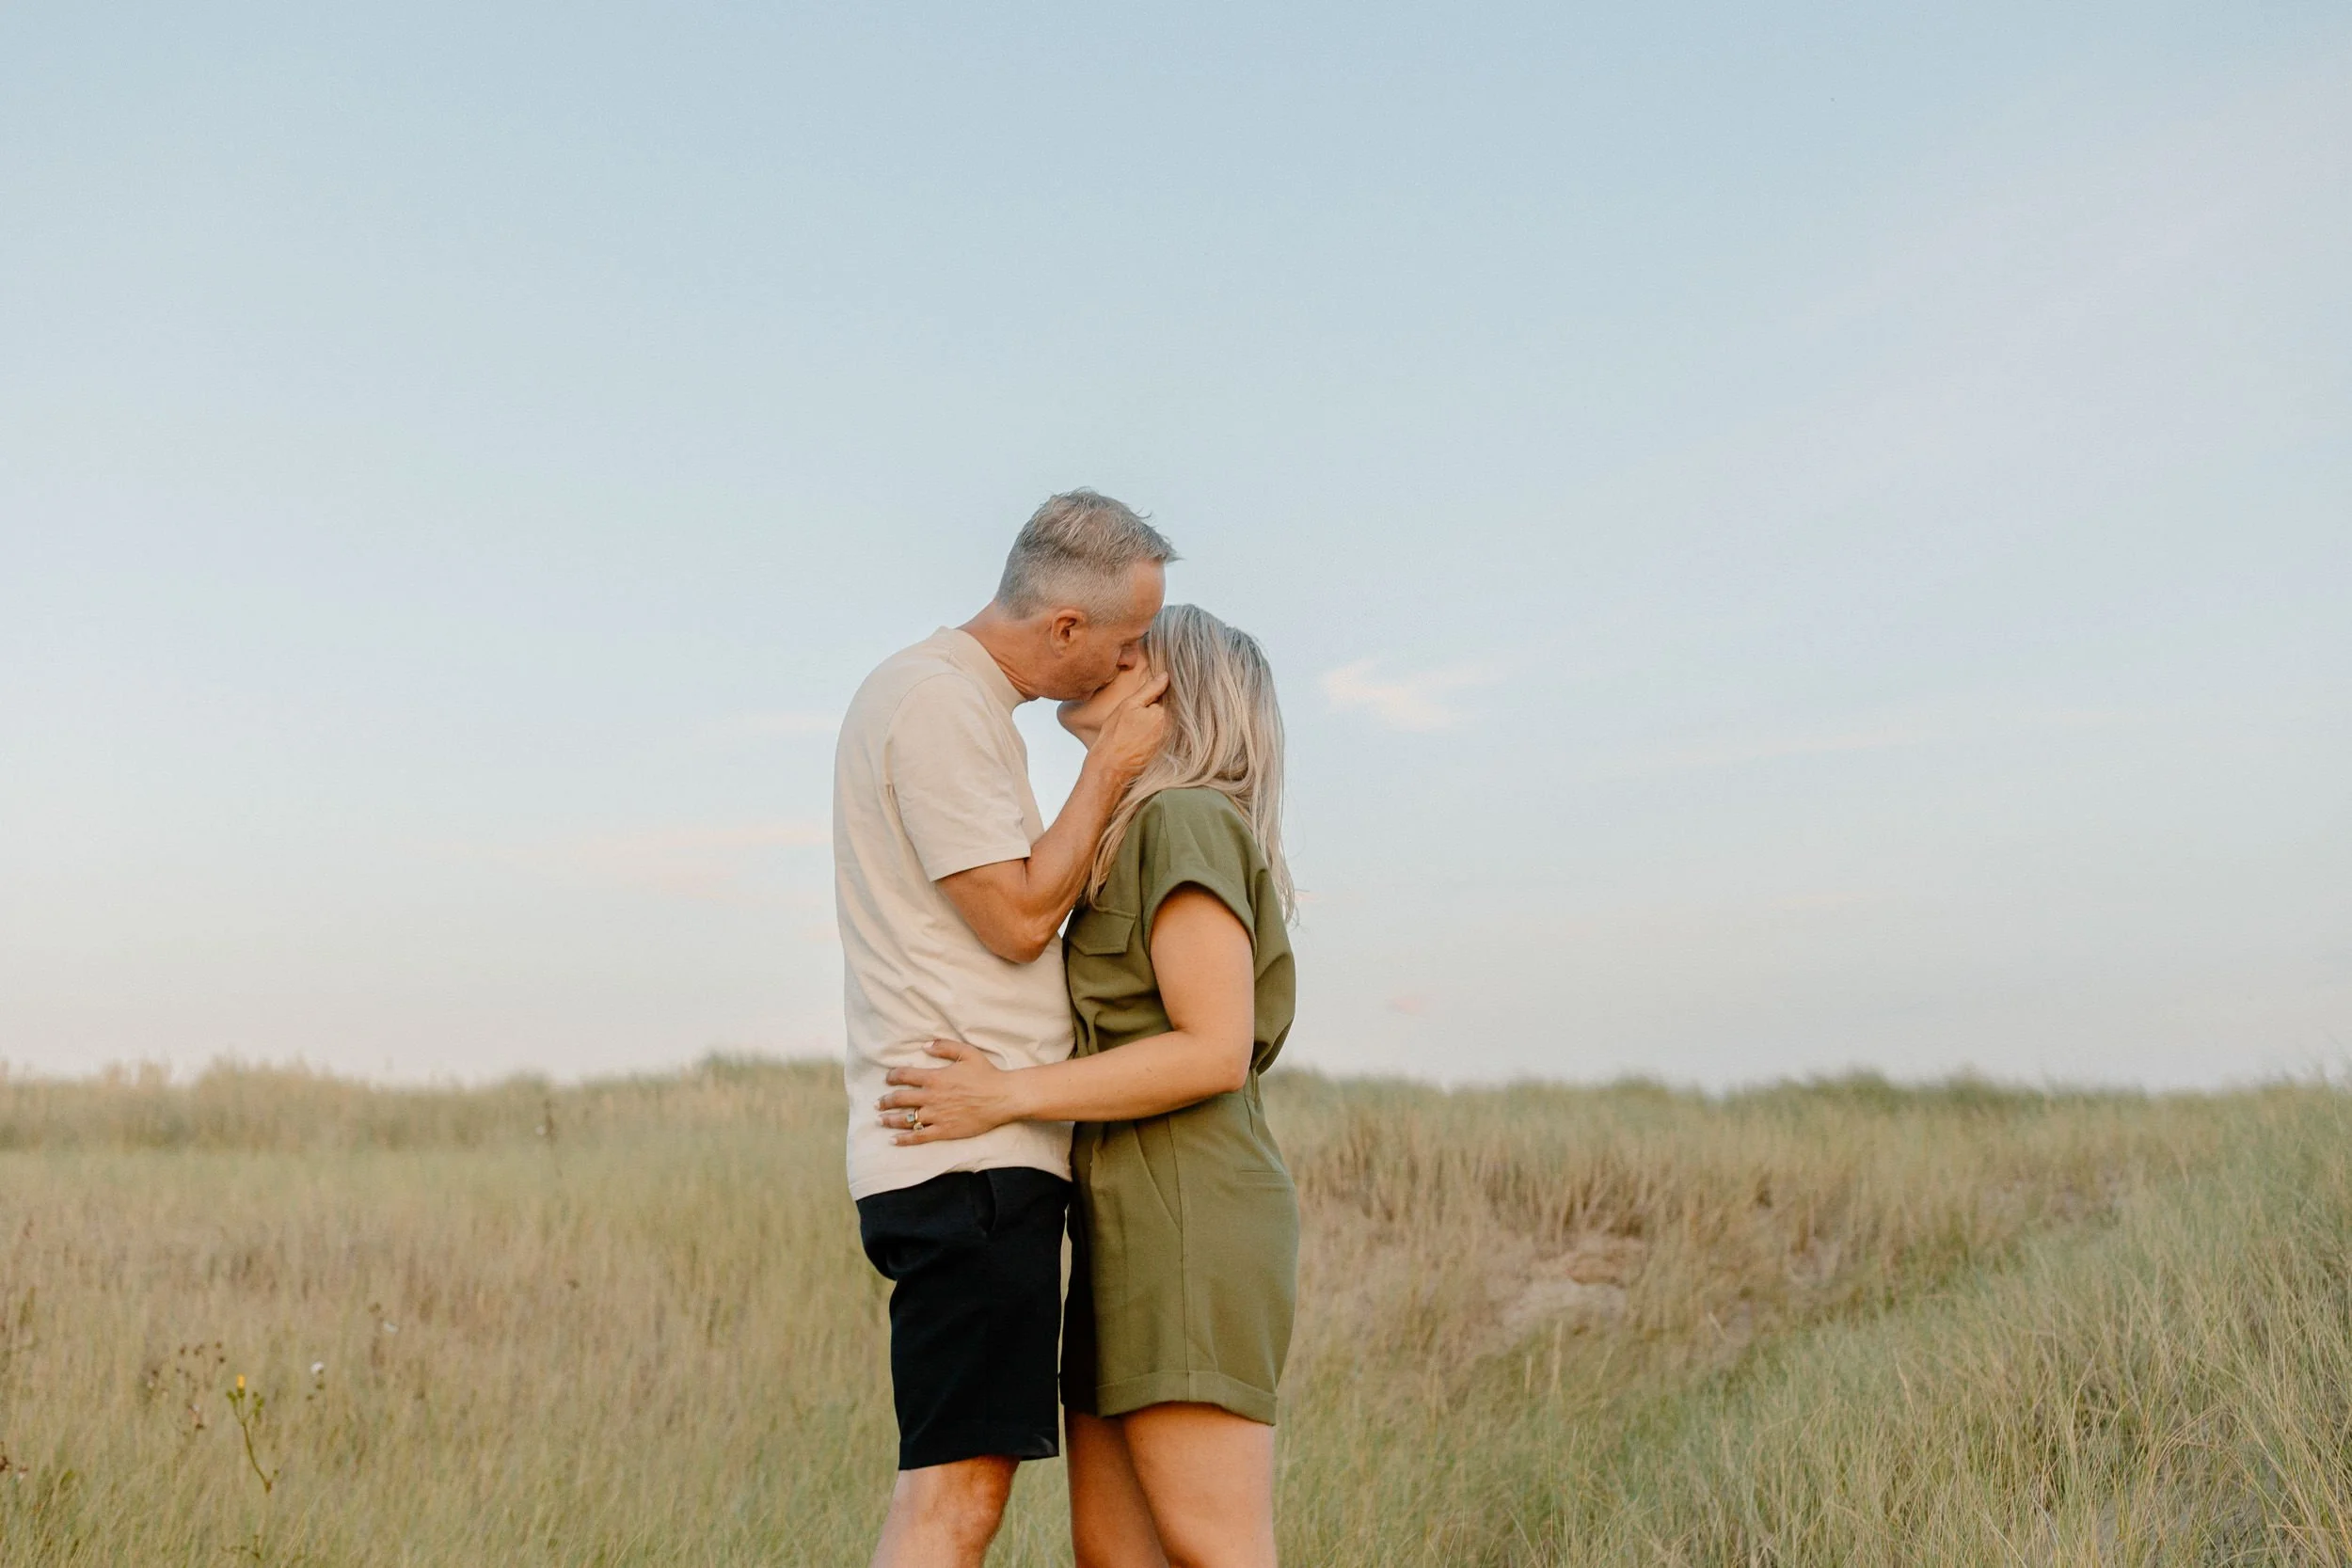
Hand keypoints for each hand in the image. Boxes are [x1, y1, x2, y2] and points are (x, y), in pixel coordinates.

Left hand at [878, 1040, 1022, 1144]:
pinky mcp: (944, 1131)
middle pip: (899, 1099)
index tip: (887, 1079)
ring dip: (889, 1120)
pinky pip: (919, 1137)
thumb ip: (944, 1046)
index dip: (892, 1076)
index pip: (904, 1076)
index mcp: (935, 1078)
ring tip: (880, 1120)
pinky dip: (904, 1139)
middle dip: (885, 1101)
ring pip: (906, 1119)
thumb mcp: (967, 1053)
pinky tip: (894, 1140)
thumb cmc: (987, 1074)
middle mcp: (932, 1097)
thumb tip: (924, 1046)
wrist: (1003, 1097)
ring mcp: (937, 1116)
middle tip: (877, 1104)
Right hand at [1087, 670, 1170, 781]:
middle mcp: (1174, 729)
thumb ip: (1150, 689)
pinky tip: (1147, 734)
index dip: (1167, 688)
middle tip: (1149, 706)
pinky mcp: (1168, 752)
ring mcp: (1172, 742)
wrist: (1111, 768)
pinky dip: (1162, 731)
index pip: (1175, 694)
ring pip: (1173, 722)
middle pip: (1176, 709)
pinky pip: (1170, 735)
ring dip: (1165, 718)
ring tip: (1146, 721)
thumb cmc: (1116, 736)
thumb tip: (1166, 675)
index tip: (1161, 684)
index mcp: (1167, 714)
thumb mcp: (1130, 705)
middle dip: (1166, 704)